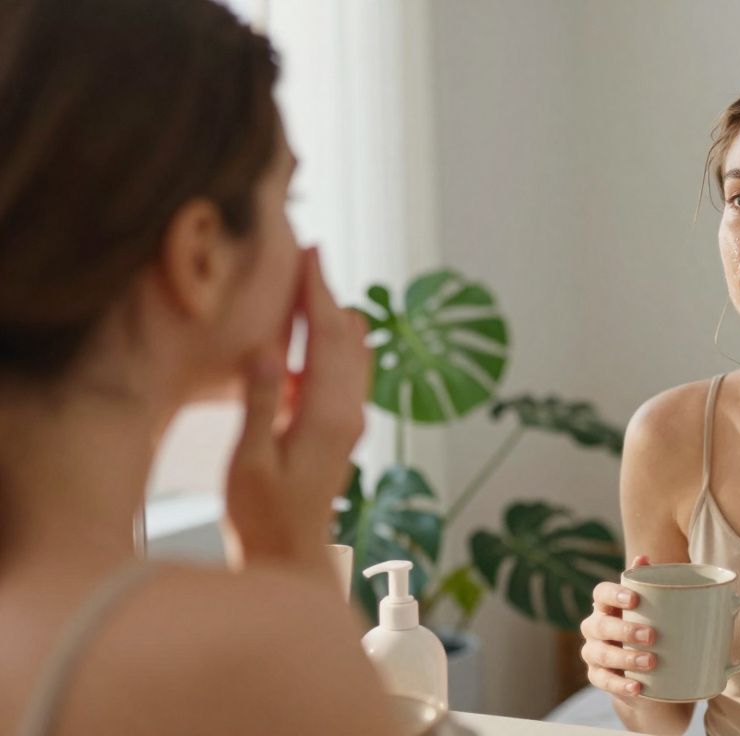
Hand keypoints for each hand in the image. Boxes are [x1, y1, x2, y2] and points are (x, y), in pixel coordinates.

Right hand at [222, 247, 371, 575]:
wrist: (291, 555)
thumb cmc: (263, 514)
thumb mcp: (251, 458)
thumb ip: (262, 401)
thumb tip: (268, 348)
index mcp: (327, 413)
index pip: (325, 337)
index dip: (316, 291)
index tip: (309, 253)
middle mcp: (349, 412)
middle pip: (345, 337)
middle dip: (328, 294)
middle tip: (310, 255)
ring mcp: (351, 420)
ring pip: (353, 354)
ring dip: (335, 317)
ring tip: (315, 283)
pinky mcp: (344, 429)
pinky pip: (349, 374)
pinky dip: (337, 345)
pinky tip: (324, 336)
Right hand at [580, 555, 657, 697]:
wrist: (645, 669)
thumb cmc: (647, 626)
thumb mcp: (650, 607)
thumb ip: (648, 583)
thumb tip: (644, 557)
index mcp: (606, 605)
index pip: (600, 593)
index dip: (614, 594)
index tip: (634, 599)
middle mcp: (594, 627)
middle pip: (600, 625)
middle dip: (624, 630)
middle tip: (651, 635)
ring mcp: (592, 652)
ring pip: (601, 654)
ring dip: (625, 658)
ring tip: (651, 662)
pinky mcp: (596, 676)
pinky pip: (603, 681)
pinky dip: (620, 686)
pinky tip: (637, 687)